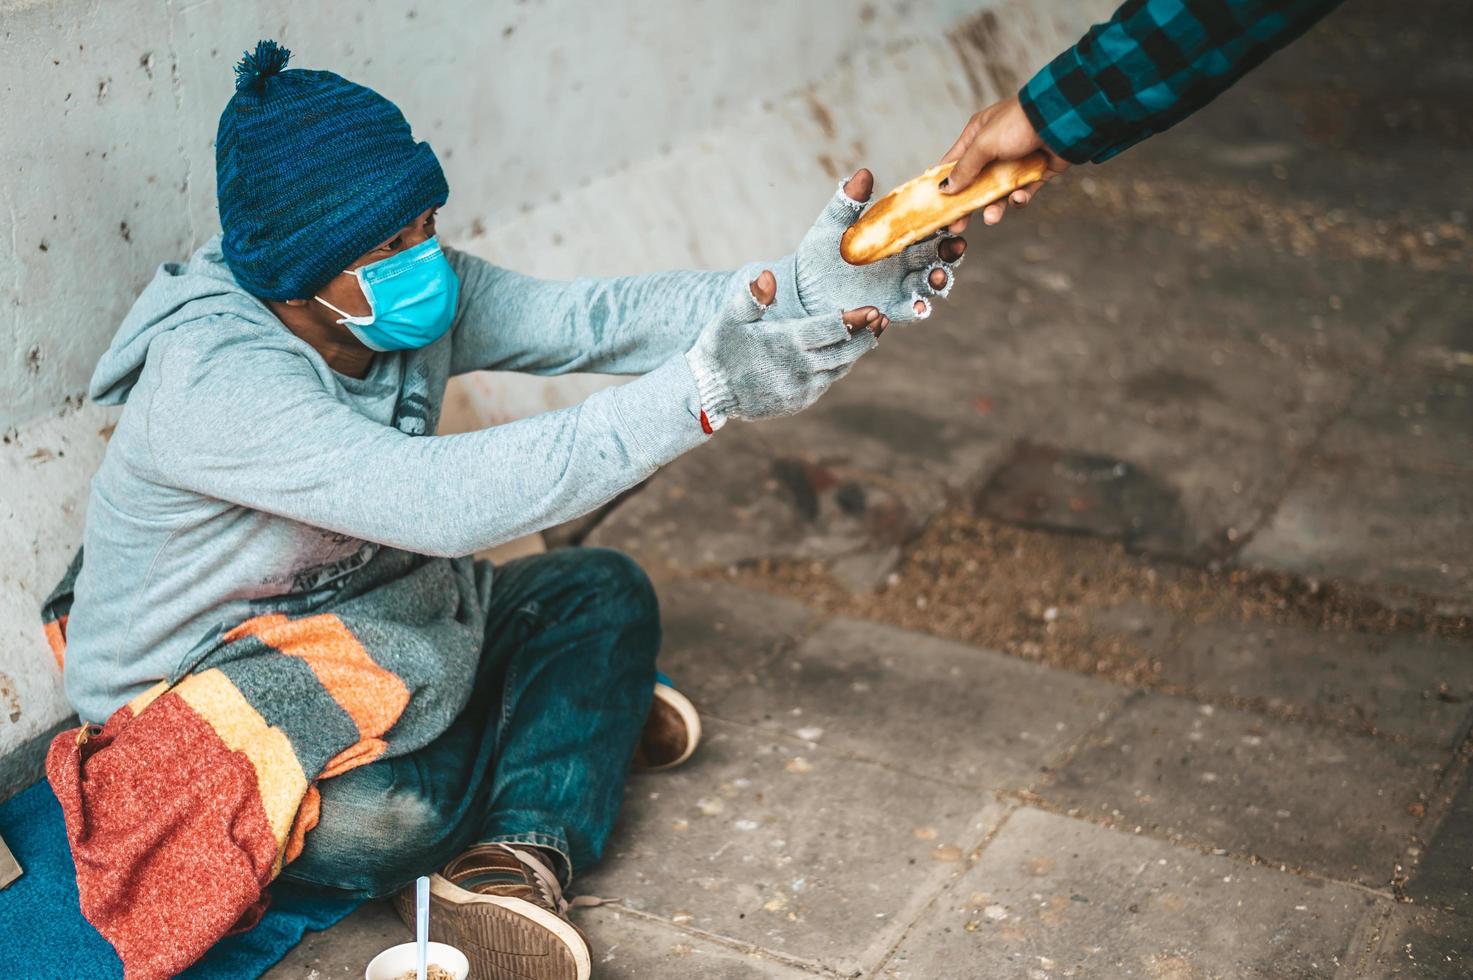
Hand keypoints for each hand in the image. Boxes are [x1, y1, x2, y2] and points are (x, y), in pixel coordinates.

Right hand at [685, 271, 883, 427]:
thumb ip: (753, 296)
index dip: (856, 319)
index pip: (834, 328)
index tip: (875, 309)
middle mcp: (801, 368)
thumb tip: (769, 275)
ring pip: (840, 367)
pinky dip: (838, 367)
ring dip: (856, 351)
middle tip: (882, 319)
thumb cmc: (720, 348)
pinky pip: (827, 381)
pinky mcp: (799, 402)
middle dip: (866, 334)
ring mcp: (802, 388)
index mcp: (789, 342)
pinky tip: (842, 354)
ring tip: (870, 334)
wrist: (708, 392)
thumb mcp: (731, 318)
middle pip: (846, 350)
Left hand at [795, 170, 966, 321]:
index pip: (928, 230)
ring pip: (927, 286)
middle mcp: (904, 266)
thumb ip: (847, 204)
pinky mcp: (889, 311)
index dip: (943, 224)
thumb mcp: (831, 229)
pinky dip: (913, 309)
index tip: (952, 219)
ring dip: (936, 282)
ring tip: (937, 278)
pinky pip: (907, 311)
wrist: (801, 292)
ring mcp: (899, 290)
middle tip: (955, 247)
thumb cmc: (818, 256)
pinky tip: (914, 306)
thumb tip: (864, 174)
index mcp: (897, 240)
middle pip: (936, 257)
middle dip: (948, 253)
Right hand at [937, 95, 1069, 231]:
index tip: (936, 204)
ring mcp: (1016, 161)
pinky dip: (1020, 199)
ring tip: (992, 218)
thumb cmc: (1019, 123)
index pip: (954, 162)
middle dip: (968, 205)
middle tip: (957, 225)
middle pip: (975, 183)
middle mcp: (996, 148)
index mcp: (978, 135)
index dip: (945, 183)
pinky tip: (1018, 199)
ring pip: (999, 192)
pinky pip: (1024, 191)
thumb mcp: (984, 144)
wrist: (1062, 120)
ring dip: (994, 206)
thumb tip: (945, 188)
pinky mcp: (1036, 172)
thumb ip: (964, 167)